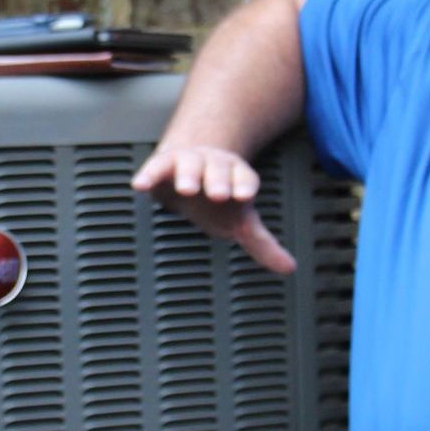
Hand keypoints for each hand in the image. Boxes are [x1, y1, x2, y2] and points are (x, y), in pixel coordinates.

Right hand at [131, 144, 296, 274]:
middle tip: (219, 193)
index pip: (244, 179)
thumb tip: (288, 268)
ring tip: (187, 188)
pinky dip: (149, 175)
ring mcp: (188, 162)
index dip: (244, 186)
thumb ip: (262, 244)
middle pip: (218, 171)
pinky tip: (141, 186)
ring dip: (189, 176)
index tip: (245, 195)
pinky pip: (156, 167)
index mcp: (237, 177)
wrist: (192, 169)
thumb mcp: (241, 221)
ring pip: (190, 165)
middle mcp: (214, 166)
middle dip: (219, 181)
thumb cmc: (218, 201)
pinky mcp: (162, 164)